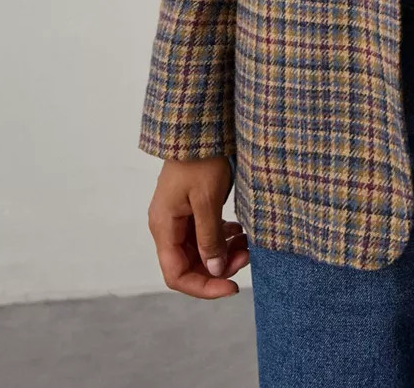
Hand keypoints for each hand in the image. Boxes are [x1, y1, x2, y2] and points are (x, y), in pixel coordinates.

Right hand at [147, 156, 248, 297]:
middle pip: (190, 264)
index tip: (233, 286)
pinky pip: (204, 233)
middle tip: (247, 256)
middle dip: (219, 267)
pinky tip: (239, 231)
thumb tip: (215, 270)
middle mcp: (167, 225)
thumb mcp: (207, 200)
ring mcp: (178, 216)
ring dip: (223, 252)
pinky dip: (222, 237)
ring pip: (199, 249)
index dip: (204, 287)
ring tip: (248, 244)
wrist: (197, 126)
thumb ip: (209, 238)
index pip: (177, 275)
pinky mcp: (190, 207)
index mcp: (164, 227)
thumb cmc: (201, 159)